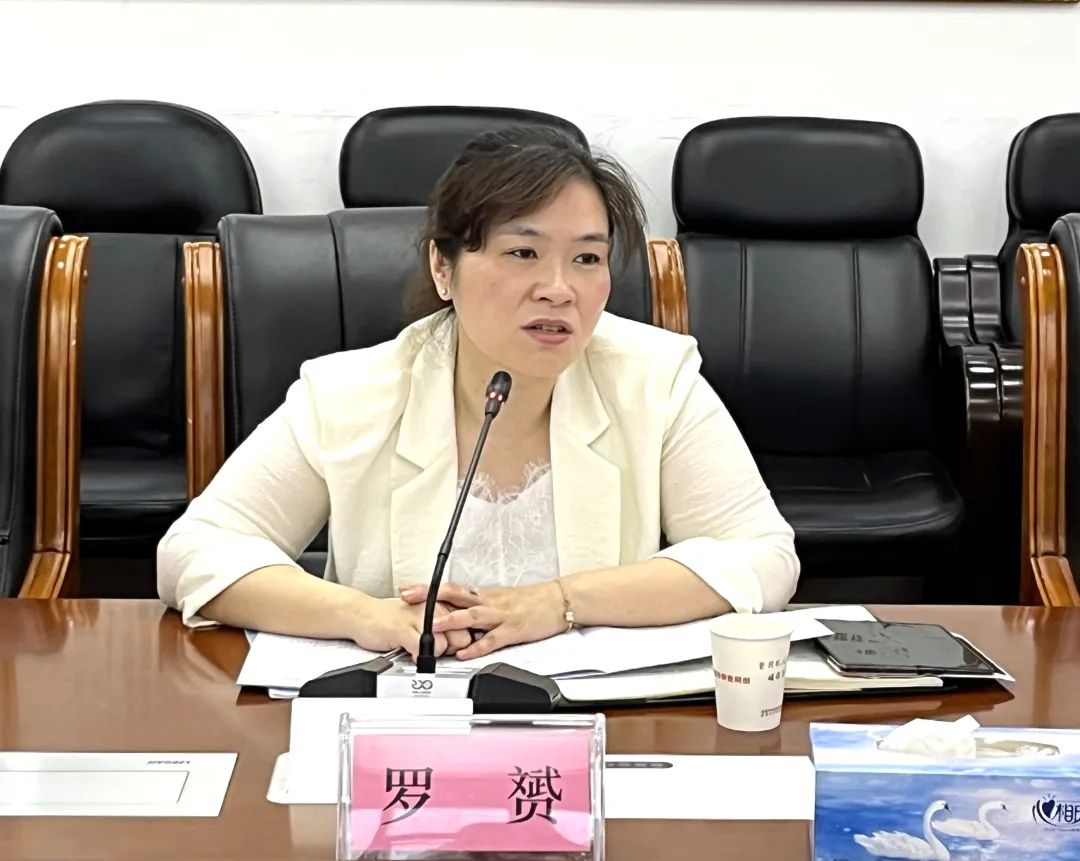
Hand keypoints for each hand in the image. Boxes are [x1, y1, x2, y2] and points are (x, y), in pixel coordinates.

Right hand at [353, 596, 472, 660]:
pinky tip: (409, 651)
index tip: (447, 643)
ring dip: (432, 654)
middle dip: (449, 650)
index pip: (467, 626)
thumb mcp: (424, 618)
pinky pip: (422, 650)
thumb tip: (462, 641)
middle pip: (461, 638)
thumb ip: (444, 626)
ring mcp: (418, 617)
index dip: (459, 641)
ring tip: (417, 648)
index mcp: (440, 603)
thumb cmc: (393, 618)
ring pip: (444, 645)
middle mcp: (433, 607)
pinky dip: (417, 657)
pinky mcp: (403, 629)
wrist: (362, 613)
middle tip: (431, 648)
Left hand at [398, 581, 566, 660]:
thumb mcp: (501, 598)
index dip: (428, 588)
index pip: (452, 589)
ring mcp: (500, 616)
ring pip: (470, 616)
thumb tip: (459, 610)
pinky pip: (491, 640)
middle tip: (408, 597)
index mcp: (485, 594)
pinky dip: (476, 648)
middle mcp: (488, 602)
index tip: (408, 588)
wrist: (559, 600)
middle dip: (429, 596)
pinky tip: (463, 653)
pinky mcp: (512, 630)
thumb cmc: (532, 600)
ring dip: (450, 620)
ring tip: (431, 626)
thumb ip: (479, 605)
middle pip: (454, 595)